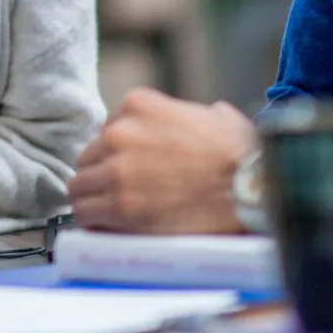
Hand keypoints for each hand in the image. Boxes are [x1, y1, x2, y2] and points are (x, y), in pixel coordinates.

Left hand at [69, 88, 256, 233]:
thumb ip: (183, 113)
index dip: (119, 152)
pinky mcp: (119, 205)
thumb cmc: (241, 156)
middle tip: (123, 193)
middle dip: (102, 174)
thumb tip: (190, 120)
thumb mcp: (210, 115)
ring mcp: (116, 169)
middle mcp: (119, 132)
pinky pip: (86, 213)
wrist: (252, 191)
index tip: (132, 168)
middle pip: (90, 156)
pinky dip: (92, 222)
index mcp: (137, 104)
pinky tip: (106, 227)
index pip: (107, 128)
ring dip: (93, 199)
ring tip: (111, 214)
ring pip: (80, 185)